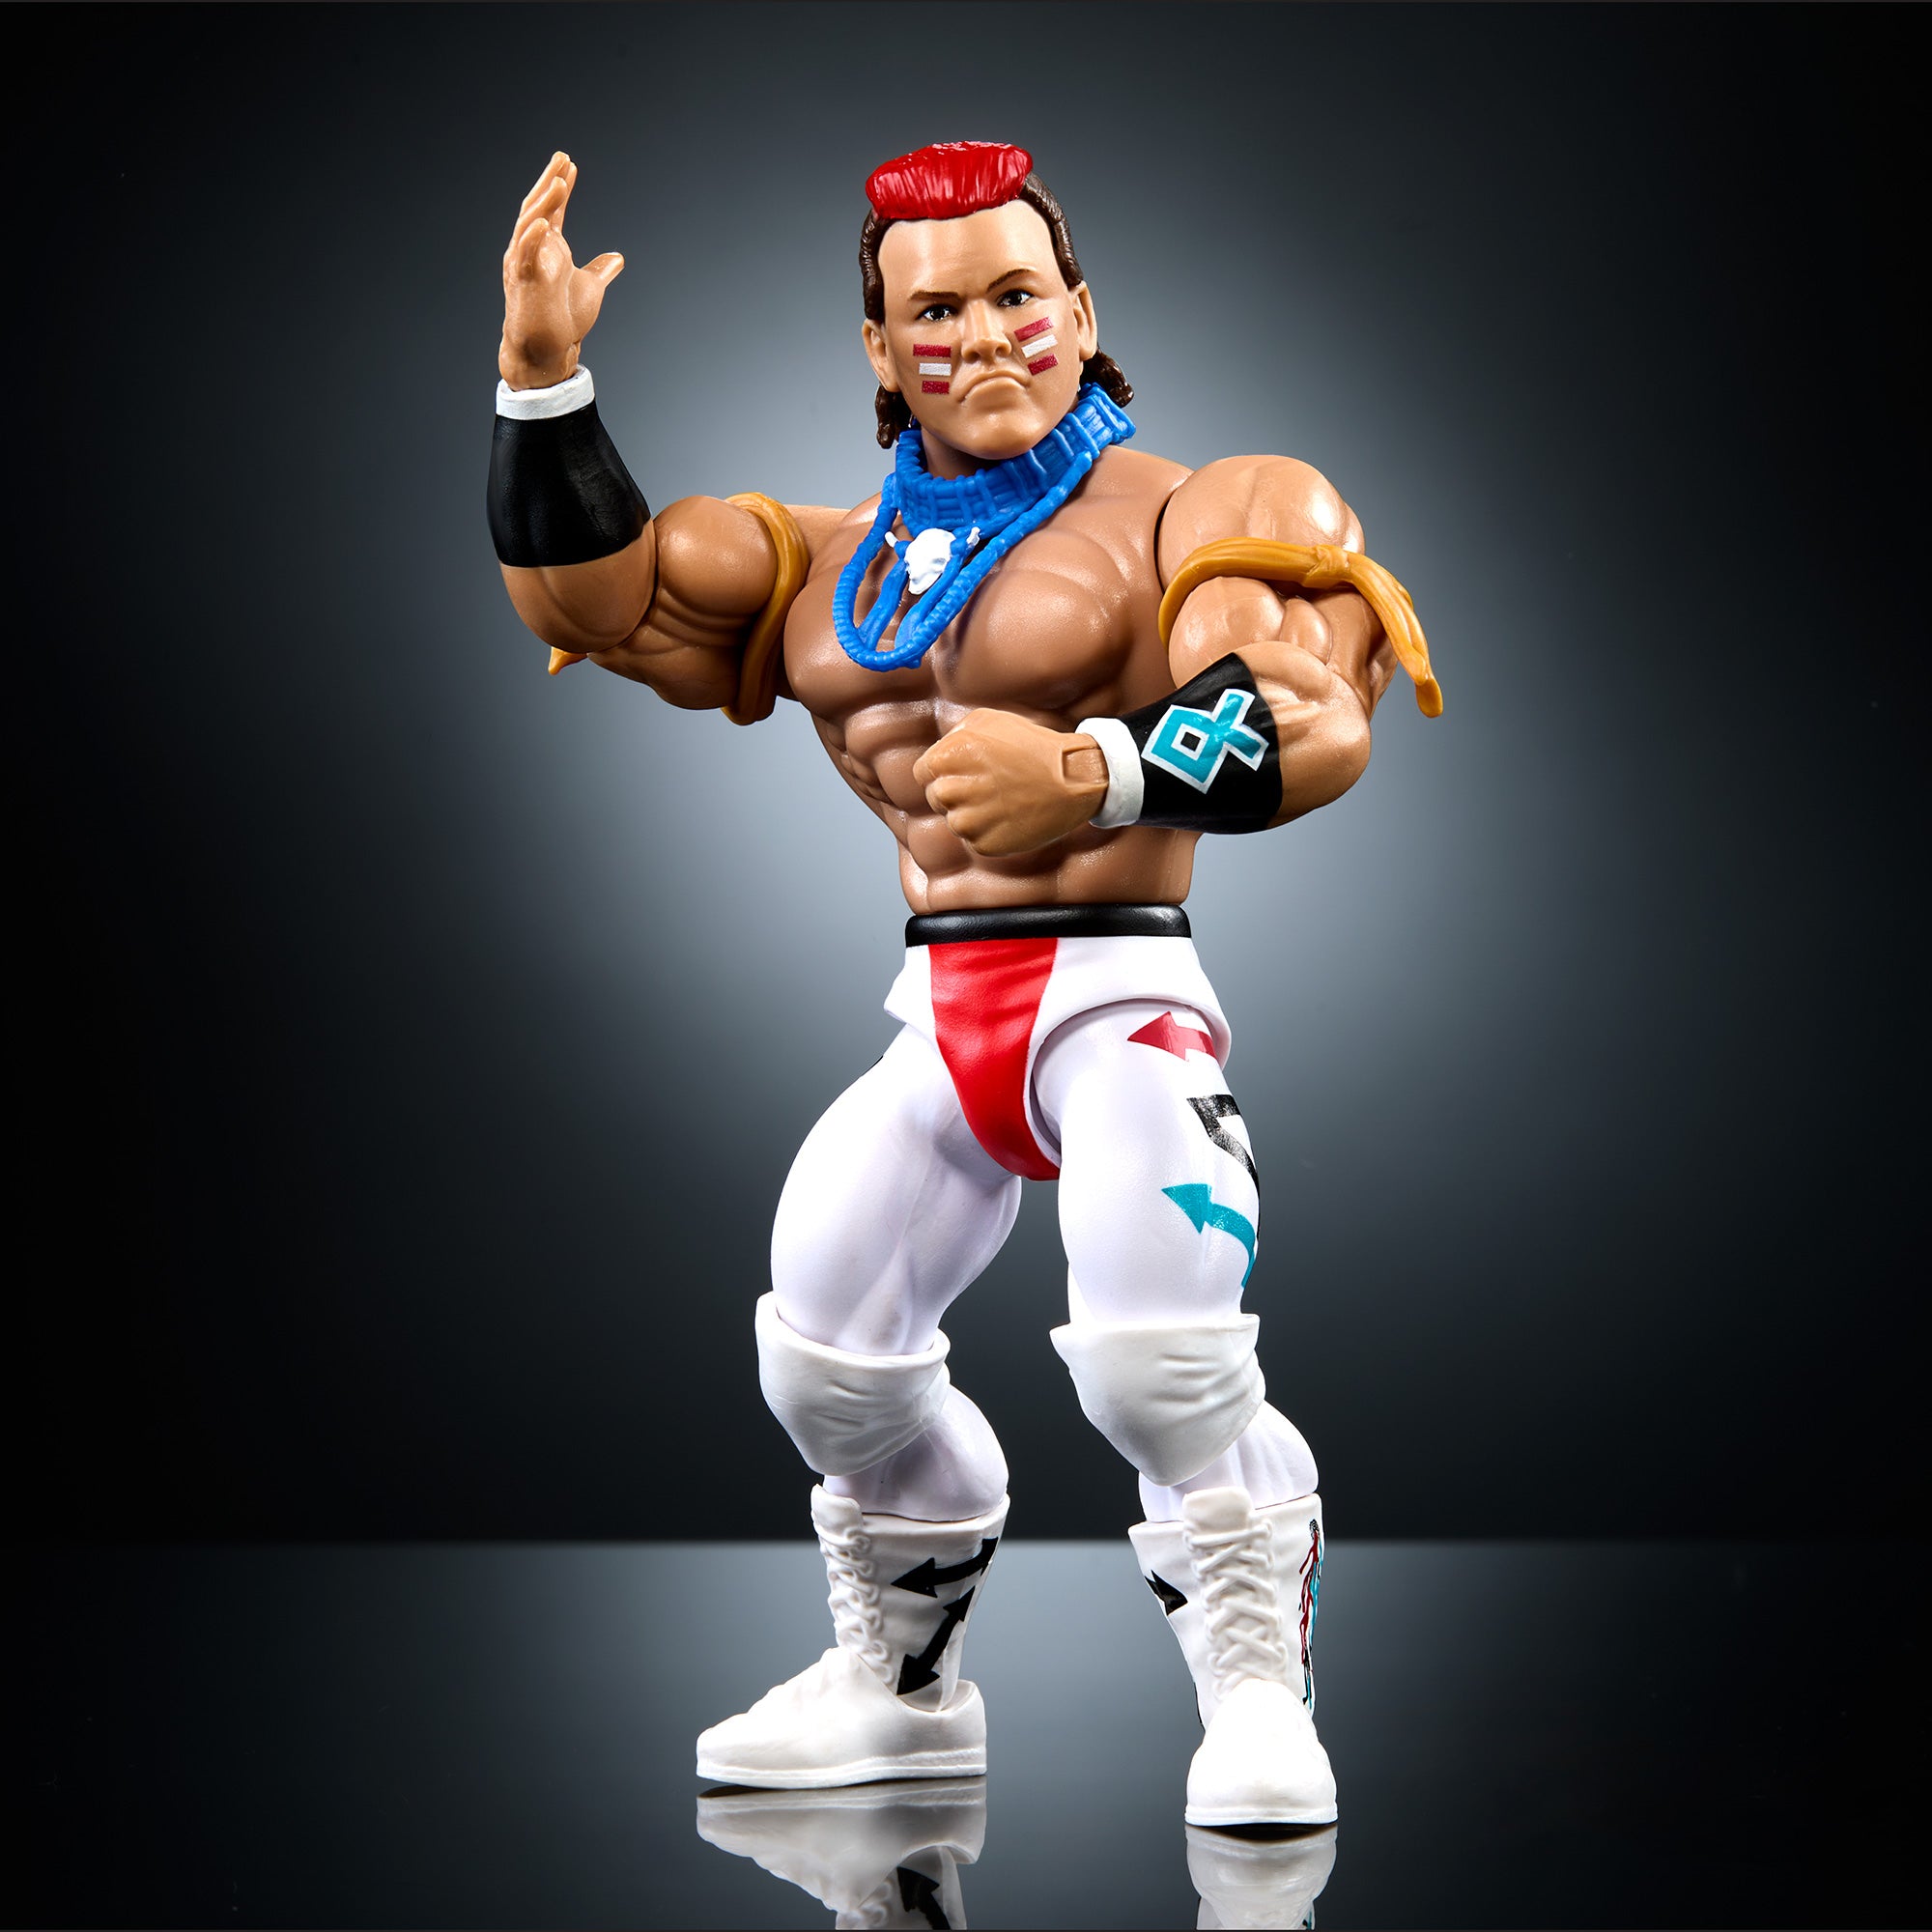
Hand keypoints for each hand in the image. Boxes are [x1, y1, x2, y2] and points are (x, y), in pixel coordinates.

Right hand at [499, 152, 624, 388]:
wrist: (548, 351)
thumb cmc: (562, 321)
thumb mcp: (589, 289)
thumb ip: (599, 270)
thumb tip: (617, 258)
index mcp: (547, 248)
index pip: (552, 208)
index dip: (560, 185)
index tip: (571, 164)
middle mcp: (532, 250)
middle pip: (537, 207)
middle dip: (549, 182)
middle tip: (563, 158)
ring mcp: (524, 264)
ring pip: (529, 224)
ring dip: (545, 203)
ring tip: (560, 182)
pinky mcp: (523, 283)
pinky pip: (525, 255)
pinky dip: (533, 238)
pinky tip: (546, 223)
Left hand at [913, 709, 1109, 856]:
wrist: (1073, 778)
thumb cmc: (1032, 746)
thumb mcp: (990, 721)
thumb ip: (956, 735)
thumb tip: (939, 754)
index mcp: (949, 756)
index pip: (922, 774)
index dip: (942, 772)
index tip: (964, 773)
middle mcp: (953, 789)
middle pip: (936, 798)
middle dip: (957, 793)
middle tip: (989, 786)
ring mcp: (969, 821)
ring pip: (954, 822)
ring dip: (973, 814)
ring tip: (1003, 801)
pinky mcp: (985, 844)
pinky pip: (975, 841)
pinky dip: (990, 833)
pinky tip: (1011, 817)